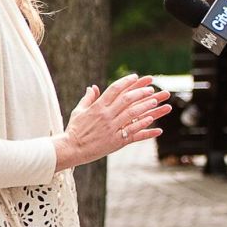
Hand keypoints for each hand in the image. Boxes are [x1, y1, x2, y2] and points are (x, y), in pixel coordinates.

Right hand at [56, 74, 172, 169]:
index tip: (136, 76)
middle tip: (150, 88)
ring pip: (132, 113)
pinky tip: (151, 120)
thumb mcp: (79, 111)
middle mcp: (106, 115)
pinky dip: (142, 125)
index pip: (114, 89)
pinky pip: (132, 131)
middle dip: (140, 92)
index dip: (126, 81)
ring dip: (145, 106)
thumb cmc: (74, 130)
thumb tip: (92, 87)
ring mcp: (111, 128)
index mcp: (97, 106)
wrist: (71, 149)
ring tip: (155, 100)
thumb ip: (88, 98)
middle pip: (126, 99)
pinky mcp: (116, 141)